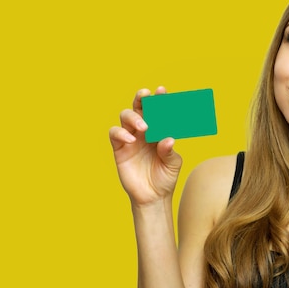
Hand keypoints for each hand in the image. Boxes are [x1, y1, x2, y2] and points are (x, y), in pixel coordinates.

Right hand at [109, 87, 182, 207]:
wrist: (153, 197)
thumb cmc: (165, 177)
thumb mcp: (173, 164)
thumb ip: (169, 151)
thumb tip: (167, 139)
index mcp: (159, 130)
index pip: (158, 110)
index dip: (159, 99)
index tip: (161, 91)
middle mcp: (144, 130)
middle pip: (139, 107)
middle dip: (141, 98)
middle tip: (146, 95)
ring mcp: (131, 138)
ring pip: (126, 116)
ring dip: (133, 116)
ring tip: (144, 127)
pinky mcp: (119, 148)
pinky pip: (115, 134)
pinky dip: (121, 133)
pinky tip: (131, 139)